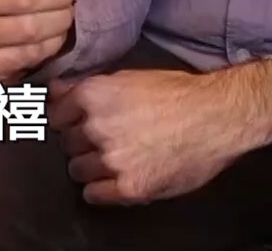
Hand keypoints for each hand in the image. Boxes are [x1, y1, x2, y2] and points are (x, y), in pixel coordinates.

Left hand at [50, 69, 246, 206]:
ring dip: (90, 167)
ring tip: (113, 161)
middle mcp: (96, 127)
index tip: (77, 123)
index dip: (67, 119)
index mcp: (93, 95)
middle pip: (66, 143)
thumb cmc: (177, 93)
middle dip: (80, 142)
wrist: (218, 116)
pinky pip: (93, 194)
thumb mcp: (128, 77)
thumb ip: (88, 87)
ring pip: (77, 169)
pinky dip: (100, 190)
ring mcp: (111, 159)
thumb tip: (54, 91)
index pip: (54, 114)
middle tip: (102, 141)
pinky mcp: (129, 187)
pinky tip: (113, 182)